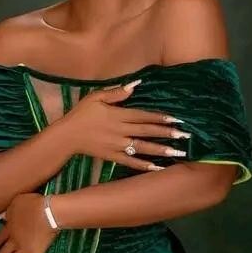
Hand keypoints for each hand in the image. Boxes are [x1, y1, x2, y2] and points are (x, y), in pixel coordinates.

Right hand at [60, 79, 190, 170]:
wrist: (66, 136)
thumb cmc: (81, 114)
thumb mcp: (96, 97)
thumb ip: (117, 92)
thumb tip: (136, 84)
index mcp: (117, 115)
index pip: (143, 116)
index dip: (160, 118)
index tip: (176, 119)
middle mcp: (120, 131)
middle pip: (147, 132)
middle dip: (167, 134)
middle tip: (185, 136)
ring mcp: (117, 146)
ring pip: (142, 148)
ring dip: (161, 150)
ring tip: (178, 153)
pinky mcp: (112, 157)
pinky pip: (131, 162)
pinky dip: (144, 165)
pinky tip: (158, 168)